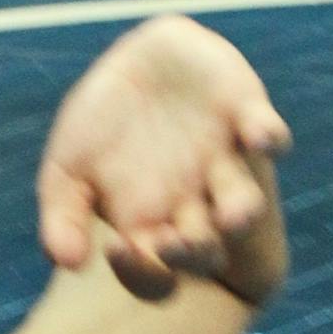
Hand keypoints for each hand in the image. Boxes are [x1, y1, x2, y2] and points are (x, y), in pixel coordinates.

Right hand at [38, 16, 290, 299]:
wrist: (147, 61)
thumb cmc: (105, 122)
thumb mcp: (67, 166)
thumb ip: (63, 213)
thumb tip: (66, 263)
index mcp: (153, 222)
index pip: (157, 271)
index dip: (144, 272)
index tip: (118, 248)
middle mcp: (197, 201)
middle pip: (206, 246)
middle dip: (196, 250)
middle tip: (176, 241)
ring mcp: (225, 161)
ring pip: (244, 200)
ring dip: (240, 209)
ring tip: (231, 215)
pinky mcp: (248, 116)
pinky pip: (269, 134)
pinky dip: (267, 136)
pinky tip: (257, 136)